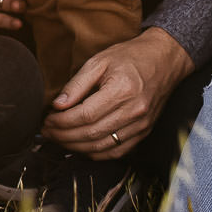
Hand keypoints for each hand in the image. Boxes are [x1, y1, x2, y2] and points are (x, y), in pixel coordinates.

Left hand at [43, 27, 191, 158]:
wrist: (164, 61)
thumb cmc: (130, 57)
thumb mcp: (99, 61)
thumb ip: (76, 84)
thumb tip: (57, 105)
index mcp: (122, 91)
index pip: (85, 115)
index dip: (61, 122)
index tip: (47, 120)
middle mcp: (134, 111)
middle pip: (91, 134)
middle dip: (63, 136)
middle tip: (47, 131)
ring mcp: (141, 125)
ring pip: (102, 147)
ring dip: (75, 147)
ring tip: (58, 138)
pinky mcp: (144, 132)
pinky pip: (117, 151)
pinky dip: (95, 153)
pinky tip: (80, 146)